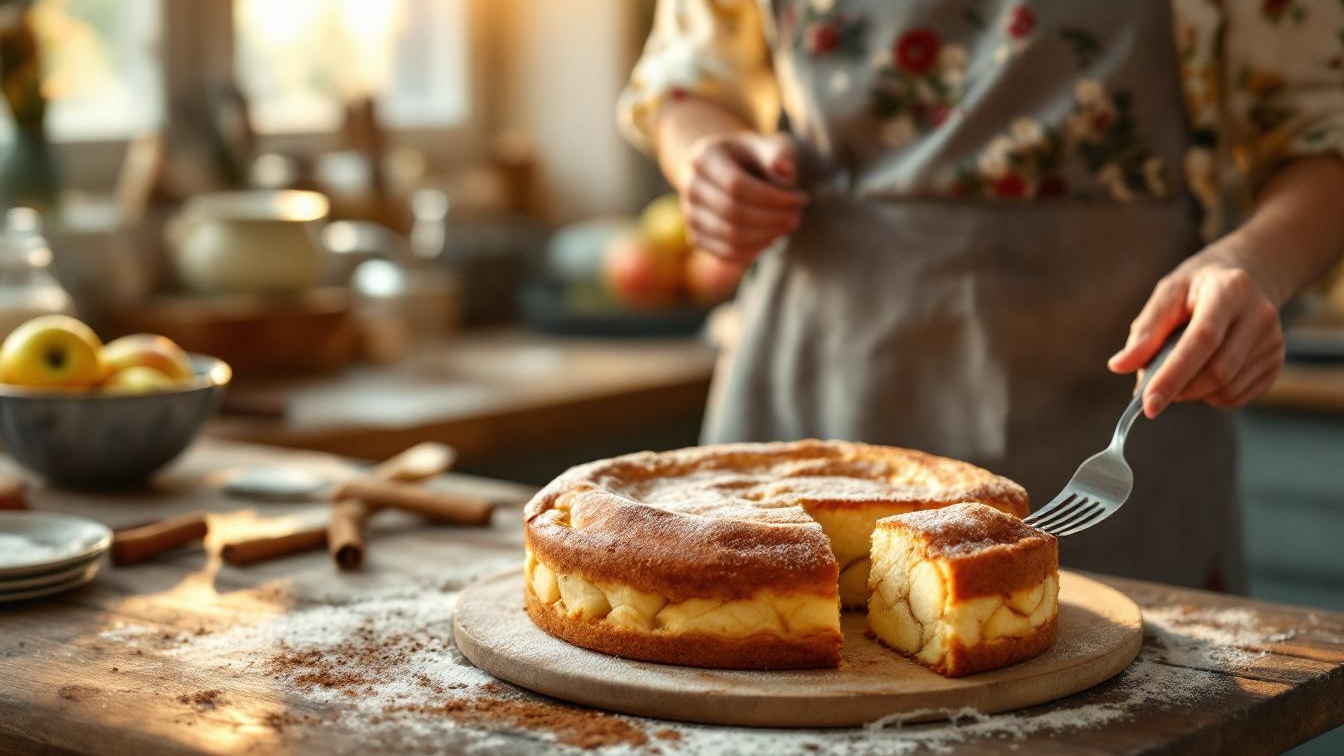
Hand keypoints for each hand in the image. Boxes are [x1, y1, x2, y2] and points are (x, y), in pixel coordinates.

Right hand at [681, 132, 806, 264]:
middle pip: (732, 212)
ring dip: (766, 236)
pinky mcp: (696, 237)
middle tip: (797, 216)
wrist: (734, 170)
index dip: (772, 198)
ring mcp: (689, 214)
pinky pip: (727, 253)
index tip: (801, 199)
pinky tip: (773, 238)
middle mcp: (690, 185)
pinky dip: (754, 251)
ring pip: (730, 237)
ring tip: (787, 226)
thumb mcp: (772, 146)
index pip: (736, 185)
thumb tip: (785, 172)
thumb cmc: (758, 157)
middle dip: (772, 219)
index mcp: (704, 156)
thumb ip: (780, 153)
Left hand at [1108, 253, 1284, 417]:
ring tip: (1182, 370)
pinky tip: (1204, 374)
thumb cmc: (1195, 289)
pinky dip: (1212, 396)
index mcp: (1229, 291)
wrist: (1244, 279)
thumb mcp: (1167, 295)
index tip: (1148, 404)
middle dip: (1179, 388)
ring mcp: (1274, 340)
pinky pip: (1239, 396)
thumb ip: (1145, 331)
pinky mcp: (1277, 362)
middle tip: (1155, 387)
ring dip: (1194, 392)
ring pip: (1228, 388)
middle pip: (1217, 371)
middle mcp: (1260, 315)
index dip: (1173, 375)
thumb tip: (1119, 366)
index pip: (1202, 340)